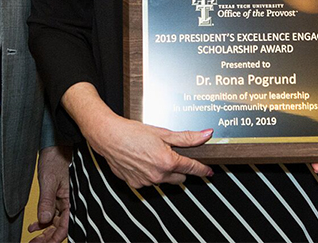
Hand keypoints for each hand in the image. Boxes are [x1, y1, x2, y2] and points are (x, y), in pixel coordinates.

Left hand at [27, 145, 70, 242]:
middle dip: (47, 238)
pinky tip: (33, 226)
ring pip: (54, 223)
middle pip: (59, 227)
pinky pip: (51, 214)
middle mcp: (68, 203)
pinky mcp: (56, 197)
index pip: (65, 226)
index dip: (55, 238)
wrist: (54, 146)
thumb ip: (47, 201)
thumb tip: (44, 220)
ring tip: (33, 239)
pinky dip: (42, 222)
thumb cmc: (55, 159)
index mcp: (70, 200)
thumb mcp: (49, 181)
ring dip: (44, 232)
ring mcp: (62, 200)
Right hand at [62, 81, 213, 188]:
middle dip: (180, 169)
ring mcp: (146, 182)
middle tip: (174, 156)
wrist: (109, 137)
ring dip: (164, 171)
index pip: (192, 168)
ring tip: (154, 155)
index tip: (208, 172)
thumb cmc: (133, 132)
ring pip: (164, 180)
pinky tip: (143, 161)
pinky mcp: (136, 185)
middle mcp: (158, 175)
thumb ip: (187, 137)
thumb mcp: (163, 132)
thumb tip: (206, 135)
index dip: (202, 169)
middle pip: (180, 177)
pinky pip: (149, 182)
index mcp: (168, 161)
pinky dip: (150, 174)